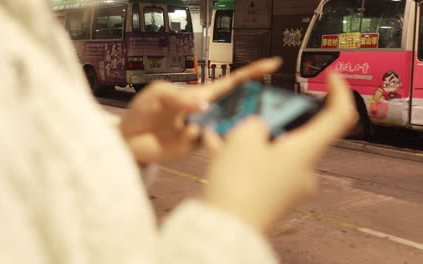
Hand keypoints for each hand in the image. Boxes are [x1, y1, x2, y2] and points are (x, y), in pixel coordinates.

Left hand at [119, 57, 281, 162]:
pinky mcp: (196, 148)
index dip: (252, 73)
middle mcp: (207, 112)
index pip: (231, 83)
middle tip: (268, 109)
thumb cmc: (142, 111)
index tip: (273, 64)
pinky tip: (202, 138)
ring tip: (235, 128)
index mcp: (200, 95)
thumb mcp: (157, 95)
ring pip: (228, 128)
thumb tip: (204, 107)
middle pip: (237, 107)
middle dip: (253, 105)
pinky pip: (210, 144)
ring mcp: (203, 131)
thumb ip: (179, 98)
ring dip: (235, 127)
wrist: (128, 139)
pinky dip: (212, 141)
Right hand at [203, 71, 356, 233]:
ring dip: (248, 139)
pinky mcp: (271, 197)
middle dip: (268, 119)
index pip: (338, 116)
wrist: (225, 231)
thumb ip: (254, 123)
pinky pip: (260, 168)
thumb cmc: (239, 187)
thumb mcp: (242, 139)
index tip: (330, 76)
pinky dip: (243, 158)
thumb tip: (257, 127)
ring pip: (270, 151)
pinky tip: (218, 149)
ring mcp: (287, 187)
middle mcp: (302, 171)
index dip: (339, 91)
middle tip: (247, 112)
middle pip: (294, 133)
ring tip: (220, 131)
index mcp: (304, 152)